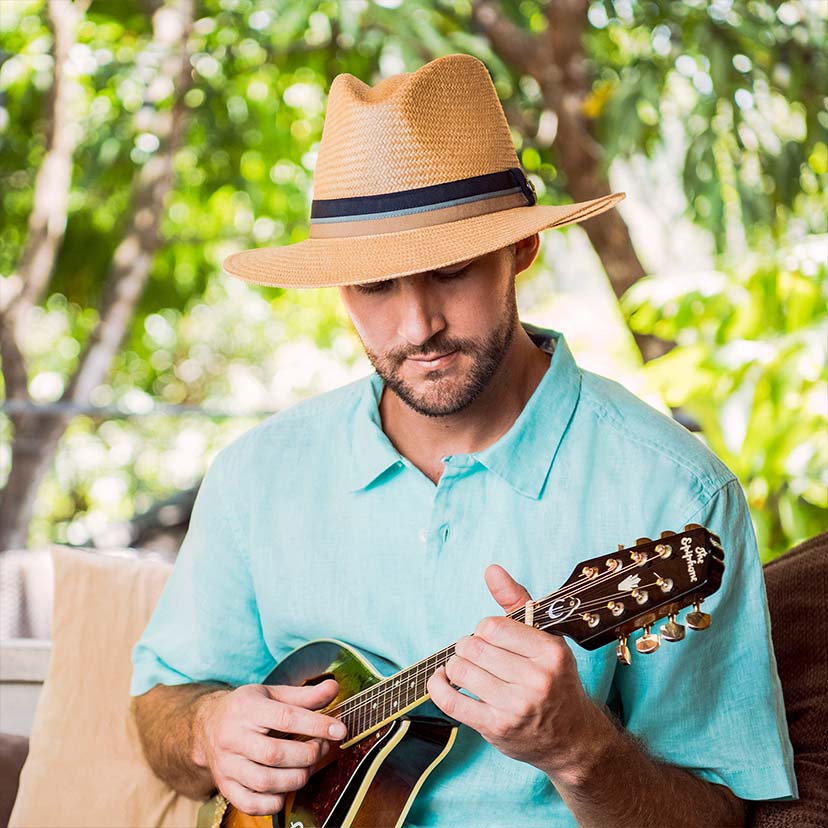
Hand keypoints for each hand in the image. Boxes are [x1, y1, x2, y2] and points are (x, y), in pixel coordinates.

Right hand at [193, 679, 346, 815]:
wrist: (208, 726)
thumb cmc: (246, 708)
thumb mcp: (273, 694)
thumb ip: (305, 695)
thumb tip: (333, 688)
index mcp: (247, 709)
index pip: (286, 717)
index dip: (316, 725)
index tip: (339, 730)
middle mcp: (233, 737)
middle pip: (275, 754)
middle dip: (307, 754)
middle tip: (321, 748)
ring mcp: (227, 765)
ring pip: (265, 781)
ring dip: (296, 778)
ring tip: (307, 767)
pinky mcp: (225, 786)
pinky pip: (251, 803)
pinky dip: (274, 801)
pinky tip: (286, 788)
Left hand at [427, 565, 599, 777]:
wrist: (572, 738)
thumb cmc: (555, 680)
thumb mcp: (545, 637)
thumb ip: (516, 601)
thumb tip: (491, 570)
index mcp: (550, 652)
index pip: (491, 626)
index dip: (484, 629)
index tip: (492, 639)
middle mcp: (536, 680)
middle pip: (473, 648)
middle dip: (468, 648)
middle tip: (479, 657)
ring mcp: (516, 707)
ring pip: (460, 671)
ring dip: (456, 667)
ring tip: (467, 670)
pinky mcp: (497, 728)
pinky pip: (451, 701)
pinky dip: (438, 687)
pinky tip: (443, 680)